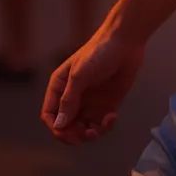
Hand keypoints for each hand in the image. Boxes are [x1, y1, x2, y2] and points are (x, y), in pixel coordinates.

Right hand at [40, 30, 144, 144]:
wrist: (126, 41)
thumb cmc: (99, 52)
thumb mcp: (80, 75)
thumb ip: (69, 100)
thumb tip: (59, 125)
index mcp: (60, 86)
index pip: (50, 114)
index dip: (56, 127)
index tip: (67, 133)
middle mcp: (74, 95)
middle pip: (66, 125)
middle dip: (74, 134)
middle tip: (85, 133)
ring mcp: (91, 100)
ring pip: (84, 128)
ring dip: (90, 134)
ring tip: (98, 130)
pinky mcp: (108, 103)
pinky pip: (102, 123)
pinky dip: (105, 126)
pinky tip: (112, 117)